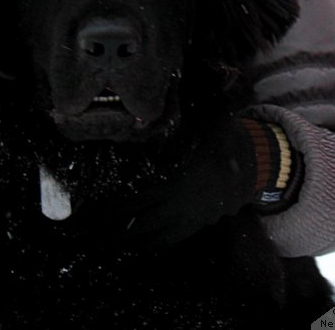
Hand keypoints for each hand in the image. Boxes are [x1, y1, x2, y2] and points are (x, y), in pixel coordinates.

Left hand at [70, 116, 287, 250]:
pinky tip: (129, 250)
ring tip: (98, 246)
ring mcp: (186, 219)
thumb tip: (166, 84)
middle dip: (109, 229)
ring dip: (124, 243)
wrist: (251, 165)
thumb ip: (182, 108)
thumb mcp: (204, 117)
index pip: (135, 197)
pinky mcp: (193, 226)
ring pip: (149, 237)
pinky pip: (166, 242)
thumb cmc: (220, 138)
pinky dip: (146, 248)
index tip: (89, 208)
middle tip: (83, 232)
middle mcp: (177, 203)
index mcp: (173, 179)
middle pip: (136, 222)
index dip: (111, 206)